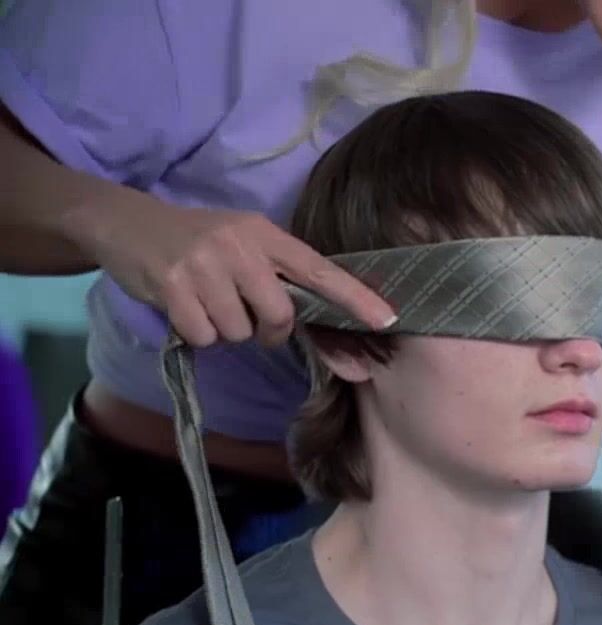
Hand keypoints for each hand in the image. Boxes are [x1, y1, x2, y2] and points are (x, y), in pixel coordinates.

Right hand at [79, 195, 395, 347]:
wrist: (126, 223)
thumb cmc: (197, 240)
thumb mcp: (241, 241)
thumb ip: (277, 271)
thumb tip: (319, 316)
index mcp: (265, 234)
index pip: (320, 269)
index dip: (355, 297)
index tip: (388, 319)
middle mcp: (239, 247)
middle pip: (279, 315)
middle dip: (267, 329)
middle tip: (245, 316)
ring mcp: (205, 266)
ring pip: (239, 332)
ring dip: (225, 330)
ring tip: (206, 302)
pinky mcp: (174, 287)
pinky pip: (204, 337)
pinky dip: (196, 333)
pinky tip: (184, 307)